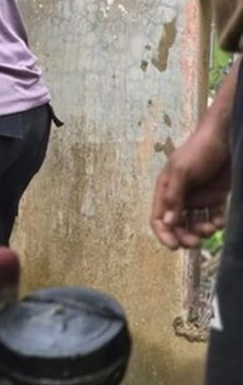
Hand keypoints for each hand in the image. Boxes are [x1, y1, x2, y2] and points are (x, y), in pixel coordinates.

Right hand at [151, 126, 230, 249]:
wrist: (226, 138)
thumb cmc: (200, 150)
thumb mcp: (182, 171)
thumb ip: (174, 196)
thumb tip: (168, 222)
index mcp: (166, 189)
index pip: (158, 218)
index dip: (164, 234)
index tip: (174, 246)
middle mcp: (180, 196)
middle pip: (177, 225)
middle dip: (185, 236)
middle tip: (196, 243)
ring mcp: (198, 198)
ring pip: (195, 224)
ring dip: (202, 231)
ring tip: (211, 228)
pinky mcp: (215, 198)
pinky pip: (213, 218)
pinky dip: (216, 223)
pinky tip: (220, 220)